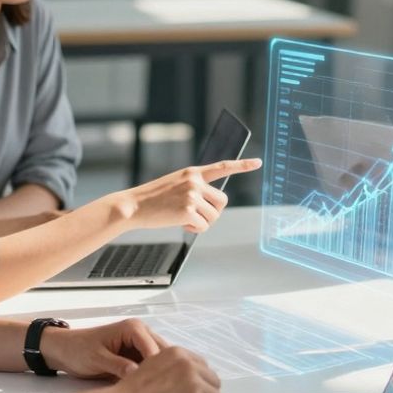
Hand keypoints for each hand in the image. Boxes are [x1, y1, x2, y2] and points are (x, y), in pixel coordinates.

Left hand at [42, 317, 169, 379]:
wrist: (63, 350)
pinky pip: (149, 366)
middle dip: (163, 372)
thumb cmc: (77, 349)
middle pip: (162, 353)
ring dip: (159, 375)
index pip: (154, 348)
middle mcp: (140, 333)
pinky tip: (152, 391)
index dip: (159, 368)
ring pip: (158, 361)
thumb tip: (136, 374)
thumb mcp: (97, 359)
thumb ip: (118, 366)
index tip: (160, 386)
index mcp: (132, 328)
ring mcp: (139, 345)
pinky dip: (151, 377)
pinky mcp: (135, 356)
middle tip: (164, 392)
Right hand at [106, 346, 222, 392]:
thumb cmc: (132, 391)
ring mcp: (194, 384)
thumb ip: (173, 366)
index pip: (203, 366)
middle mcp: (189, 365)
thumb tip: (190, 375)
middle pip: (213, 381)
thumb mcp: (153, 364)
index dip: (200, 381)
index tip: (195, 392)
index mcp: (179, 353)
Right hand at [117, 158, 261, 233]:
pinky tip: (180, 224)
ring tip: (182, 218)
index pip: (222, 167)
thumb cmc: (153, 199)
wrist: (133, 206)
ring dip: (202, 222)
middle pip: (222, 201)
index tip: (258, 162)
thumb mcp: (176, 185)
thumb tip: (212, 205)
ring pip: (214, 216)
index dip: (242, 166)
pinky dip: (194, 229)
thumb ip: (195, 188)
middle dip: (213, 212)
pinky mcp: (188, 210)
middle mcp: (195, 181)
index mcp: (193, 172)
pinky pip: (204, 226)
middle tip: (196, 216)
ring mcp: (192, 195)